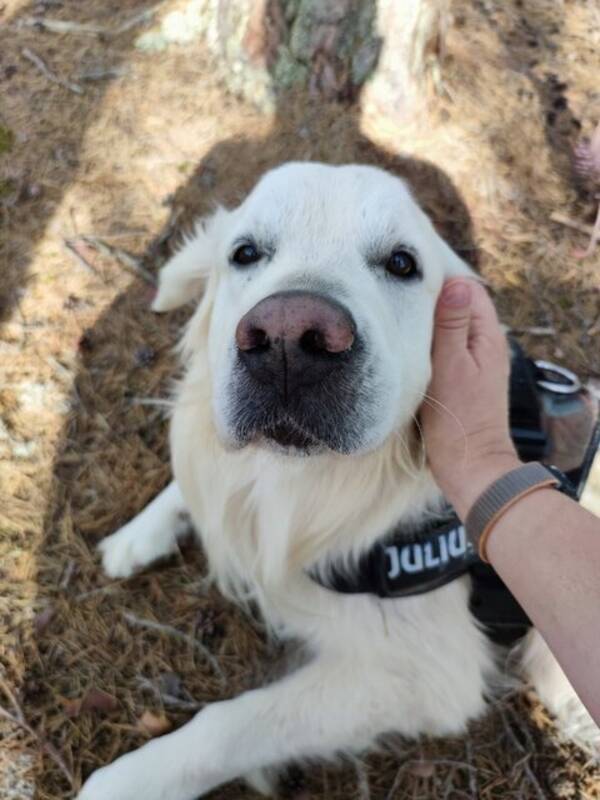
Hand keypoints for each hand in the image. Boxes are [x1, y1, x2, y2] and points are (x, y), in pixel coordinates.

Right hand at [421, 279, 520, 518]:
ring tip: (398, 314)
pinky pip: (446, 346)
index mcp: (488, 336)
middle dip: (431, 297)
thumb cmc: (458, 418)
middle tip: (396, 292)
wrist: (469, 465)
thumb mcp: (451, 366)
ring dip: (428, 320)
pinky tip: (408, 344)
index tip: (408, 276)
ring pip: (450, 325)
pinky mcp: (462, 376)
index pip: (468, 287)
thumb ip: (453, 324)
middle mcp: (485, 344)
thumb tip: (456, 283)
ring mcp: (474, 360)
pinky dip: (429, 340)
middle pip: (458, 304)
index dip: (440, 278)